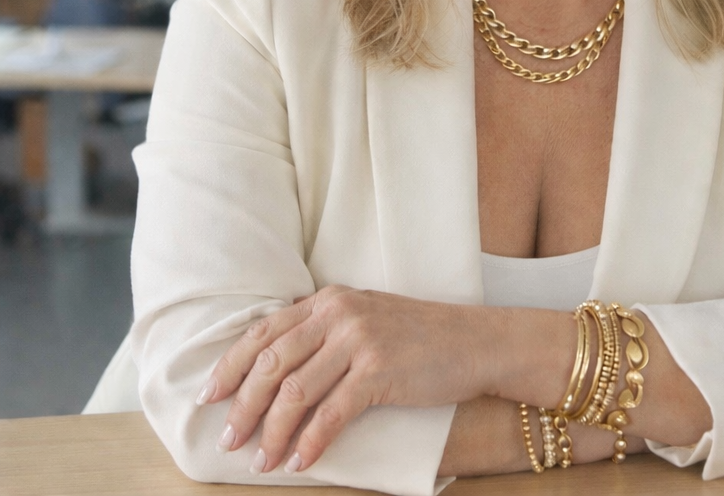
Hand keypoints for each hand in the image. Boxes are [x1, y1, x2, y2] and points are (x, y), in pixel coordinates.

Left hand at [197, 287, 497, 475]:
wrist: (473, 341)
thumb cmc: (418, 336)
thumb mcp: (366, 318)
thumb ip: (324, 332)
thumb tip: (274, 369)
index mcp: (330, 300)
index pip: (264, 332)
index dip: (231, 366)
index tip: (210, 396)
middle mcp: (339, 314)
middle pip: (272, 363)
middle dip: (243, 406)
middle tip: (228, 439)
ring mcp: (360, 340)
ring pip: (295, 392)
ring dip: (273, 433)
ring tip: (261, 460)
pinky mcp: (380, 370)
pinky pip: (332, 414)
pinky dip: (311, 442)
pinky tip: (301, 462)